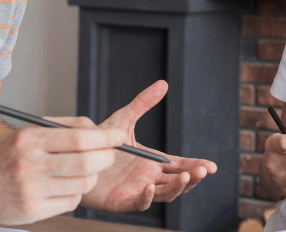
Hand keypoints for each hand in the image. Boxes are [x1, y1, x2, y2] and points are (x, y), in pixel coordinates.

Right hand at [0, 124, 125, 224]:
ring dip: (90, 178)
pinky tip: (63, 188)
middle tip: (109, 156)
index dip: (106, 137)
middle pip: (87, 161)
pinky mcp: (33, 210)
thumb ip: (62, 129)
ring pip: (83, 184)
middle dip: (106, 158)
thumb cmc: (3, 158)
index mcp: (29, 138)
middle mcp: (30, 163)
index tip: (120, 136)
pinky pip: (71, 203)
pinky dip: (75, 195)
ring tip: (81, 173)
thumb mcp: (26, 134)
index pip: (79, 137)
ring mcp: (31, 189)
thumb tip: (100, 131)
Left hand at [78, 80, 217, 212]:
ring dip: (178, 188)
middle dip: (193, 177)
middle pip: (178, 182)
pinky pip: (140, 202)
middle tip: (203, 170)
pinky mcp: (123, 201)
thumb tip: (163, 83)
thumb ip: (142, 104)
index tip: (212, 166)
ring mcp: (138, 191)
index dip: (197, 167)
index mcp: (153, 162)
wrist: (74, 156)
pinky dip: (148, 197)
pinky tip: (151, 187)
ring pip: (165, 194)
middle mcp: (149, 178)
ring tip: (187, 177)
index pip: (180, 166)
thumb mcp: (123, 120)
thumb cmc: (99, 141)